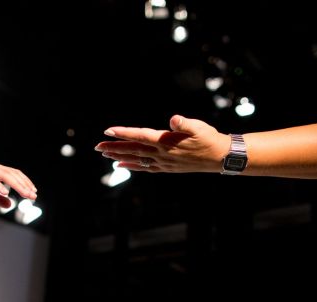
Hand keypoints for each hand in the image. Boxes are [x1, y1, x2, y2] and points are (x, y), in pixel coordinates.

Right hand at [0, 159, 36, 208]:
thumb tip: (10, 204)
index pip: (14, 173)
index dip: (25, 182)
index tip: (33, 192)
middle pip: (12, 173)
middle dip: (24, 185)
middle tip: (33, 196)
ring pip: (5, 174)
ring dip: (17, 185)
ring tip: (25, 194)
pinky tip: (6, 192)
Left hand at [95, 115, 227, 173]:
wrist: (219, 157)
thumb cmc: (209, 138)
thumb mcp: (199, 127)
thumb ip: (185, 123)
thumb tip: (174, 119)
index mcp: (166, 141)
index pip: (140, 136)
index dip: (123, 133)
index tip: (108, 130)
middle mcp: (162, 154)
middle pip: (133, 150)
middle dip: (114, 147)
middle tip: (97, 146)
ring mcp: (163, 162)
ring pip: (136, 159)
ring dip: (119, 156)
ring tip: (104, 155)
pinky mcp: (166, 167)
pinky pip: (144, 167)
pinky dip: (132, 166)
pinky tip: (122, 165)